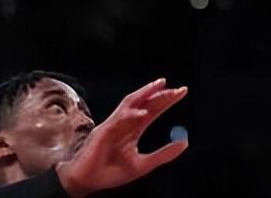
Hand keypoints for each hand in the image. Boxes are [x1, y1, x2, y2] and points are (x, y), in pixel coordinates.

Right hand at [55, 78, 188, 197]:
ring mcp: (113, 125)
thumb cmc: (110, 173)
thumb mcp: (142, 164)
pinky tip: (143, 113)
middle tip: (178, 89)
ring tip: (161, 86)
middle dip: (160, 94)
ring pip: (130, 103)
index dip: (166, 100)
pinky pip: (118, 119)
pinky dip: (130, 114)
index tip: (182, 91)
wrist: (86, 183)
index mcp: (133, 130)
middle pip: (144, 103)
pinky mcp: (103, 131)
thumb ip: (163, 154)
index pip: (152, 110)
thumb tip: (185, 142)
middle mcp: (124, 124)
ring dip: (146, 94)